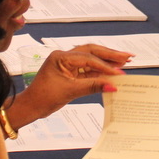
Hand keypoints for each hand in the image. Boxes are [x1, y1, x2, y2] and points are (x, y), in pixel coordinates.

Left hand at [6, 44, 131, 126]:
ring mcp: (67, 63)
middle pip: (92, 51)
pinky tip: (112, 72)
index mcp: (61, 56)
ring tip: (124, 62)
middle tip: (128, 57)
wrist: (30, 106)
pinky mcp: (70, 72)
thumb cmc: (44, 98)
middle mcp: (65, 56)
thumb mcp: (70, 91)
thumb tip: (113, 85)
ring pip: (91, 58)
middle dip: (110, 55)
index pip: (88, 58)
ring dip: (107, 61)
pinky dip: (100, 71)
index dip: (105, 66)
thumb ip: (93, 86)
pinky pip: (88, 68)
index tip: (119, 72)